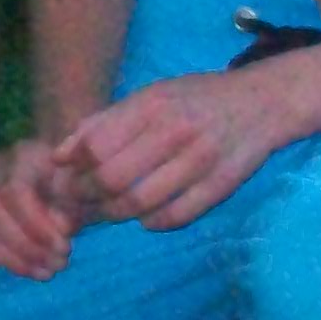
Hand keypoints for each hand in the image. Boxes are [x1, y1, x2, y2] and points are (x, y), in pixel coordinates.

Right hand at [0, 136, 81, 276]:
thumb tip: (61, 225)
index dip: (35, 225)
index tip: (63, 247)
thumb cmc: (84, 184)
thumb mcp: (92, 186)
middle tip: (55, 265)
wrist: (75, 182)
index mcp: (25, 156)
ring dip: (8, 258)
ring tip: (43, 272)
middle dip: (24, 246)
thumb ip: (81, 198)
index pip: (14, 191)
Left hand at [56, 66, 302, 232]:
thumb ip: (102, 123)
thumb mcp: (149, 97)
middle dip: (87, 199)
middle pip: (112, 179)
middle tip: (81, 207)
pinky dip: (152, 222)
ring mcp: (201, 160)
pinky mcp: (221, 186)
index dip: (73, 173)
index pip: (96, 146)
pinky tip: (146, 216)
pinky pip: (174, 217)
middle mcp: (175, 130)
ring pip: (140, 203)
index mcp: (153, 104)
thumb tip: (58, 157)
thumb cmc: (196, 99)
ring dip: (115, 215)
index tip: (65, 184)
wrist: (262, 103)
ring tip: (108, 213)